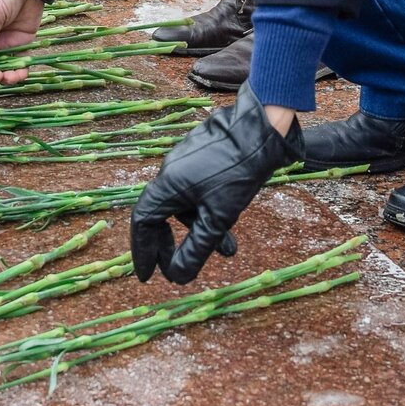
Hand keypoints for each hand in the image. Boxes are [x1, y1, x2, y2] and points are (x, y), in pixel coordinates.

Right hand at [130, 85, 303, 284]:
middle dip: (169, 245)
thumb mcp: (218, 217)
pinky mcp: (202, 157)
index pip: (143, 223)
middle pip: (160, 214)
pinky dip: (207, 212)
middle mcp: (170, 172)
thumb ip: (196, 249)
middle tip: (178, 266)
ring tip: (227, 250)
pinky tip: (229, 221)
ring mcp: (186, 162)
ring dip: (199, 230)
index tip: (148, 275)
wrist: (261, 127)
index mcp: (166, 186)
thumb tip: (176, 277)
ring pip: (184, 205)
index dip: (144, 251)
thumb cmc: (237, 172)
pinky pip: (196, 191)